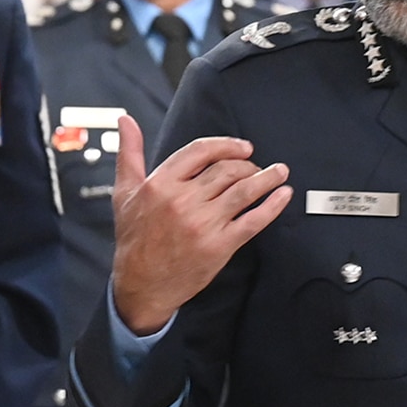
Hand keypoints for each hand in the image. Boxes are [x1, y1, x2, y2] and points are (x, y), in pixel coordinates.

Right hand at [110, 114, 291, 334]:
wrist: (142, 285)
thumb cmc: (134, 240)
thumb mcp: (124, 193)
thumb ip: (129, 153)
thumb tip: (126, 121)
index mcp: (161, 184)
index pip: (201, 151)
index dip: (226, 145)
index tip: (242, 147)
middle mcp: (183, 201)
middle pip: (227, 169)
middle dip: (248, 164)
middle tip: (257, 166)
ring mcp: (203, 224)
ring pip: (244, 191)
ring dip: (267, 178)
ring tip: (279, 172)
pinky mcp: (219, 246)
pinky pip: (253, 220)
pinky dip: (272, 206)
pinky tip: (282, 196)